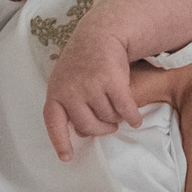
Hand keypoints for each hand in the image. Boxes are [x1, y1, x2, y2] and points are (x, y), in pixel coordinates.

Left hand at [43, 21, 141, 158]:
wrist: (101, 33)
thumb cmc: (84, 61)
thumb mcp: (67, 80)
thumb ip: (69, 104)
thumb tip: (80, 133)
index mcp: (56, 92)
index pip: (54, 123)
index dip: (60, 142)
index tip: (67, 158)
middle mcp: (70, 91)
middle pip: (88, 127)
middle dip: (102, 129)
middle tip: (110, 126)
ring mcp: (91, 86)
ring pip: (109, 118)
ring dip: (117, 117)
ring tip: (118, 108)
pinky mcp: (113, 83)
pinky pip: (126, 111)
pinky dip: (134, 117)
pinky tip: (137, 119)